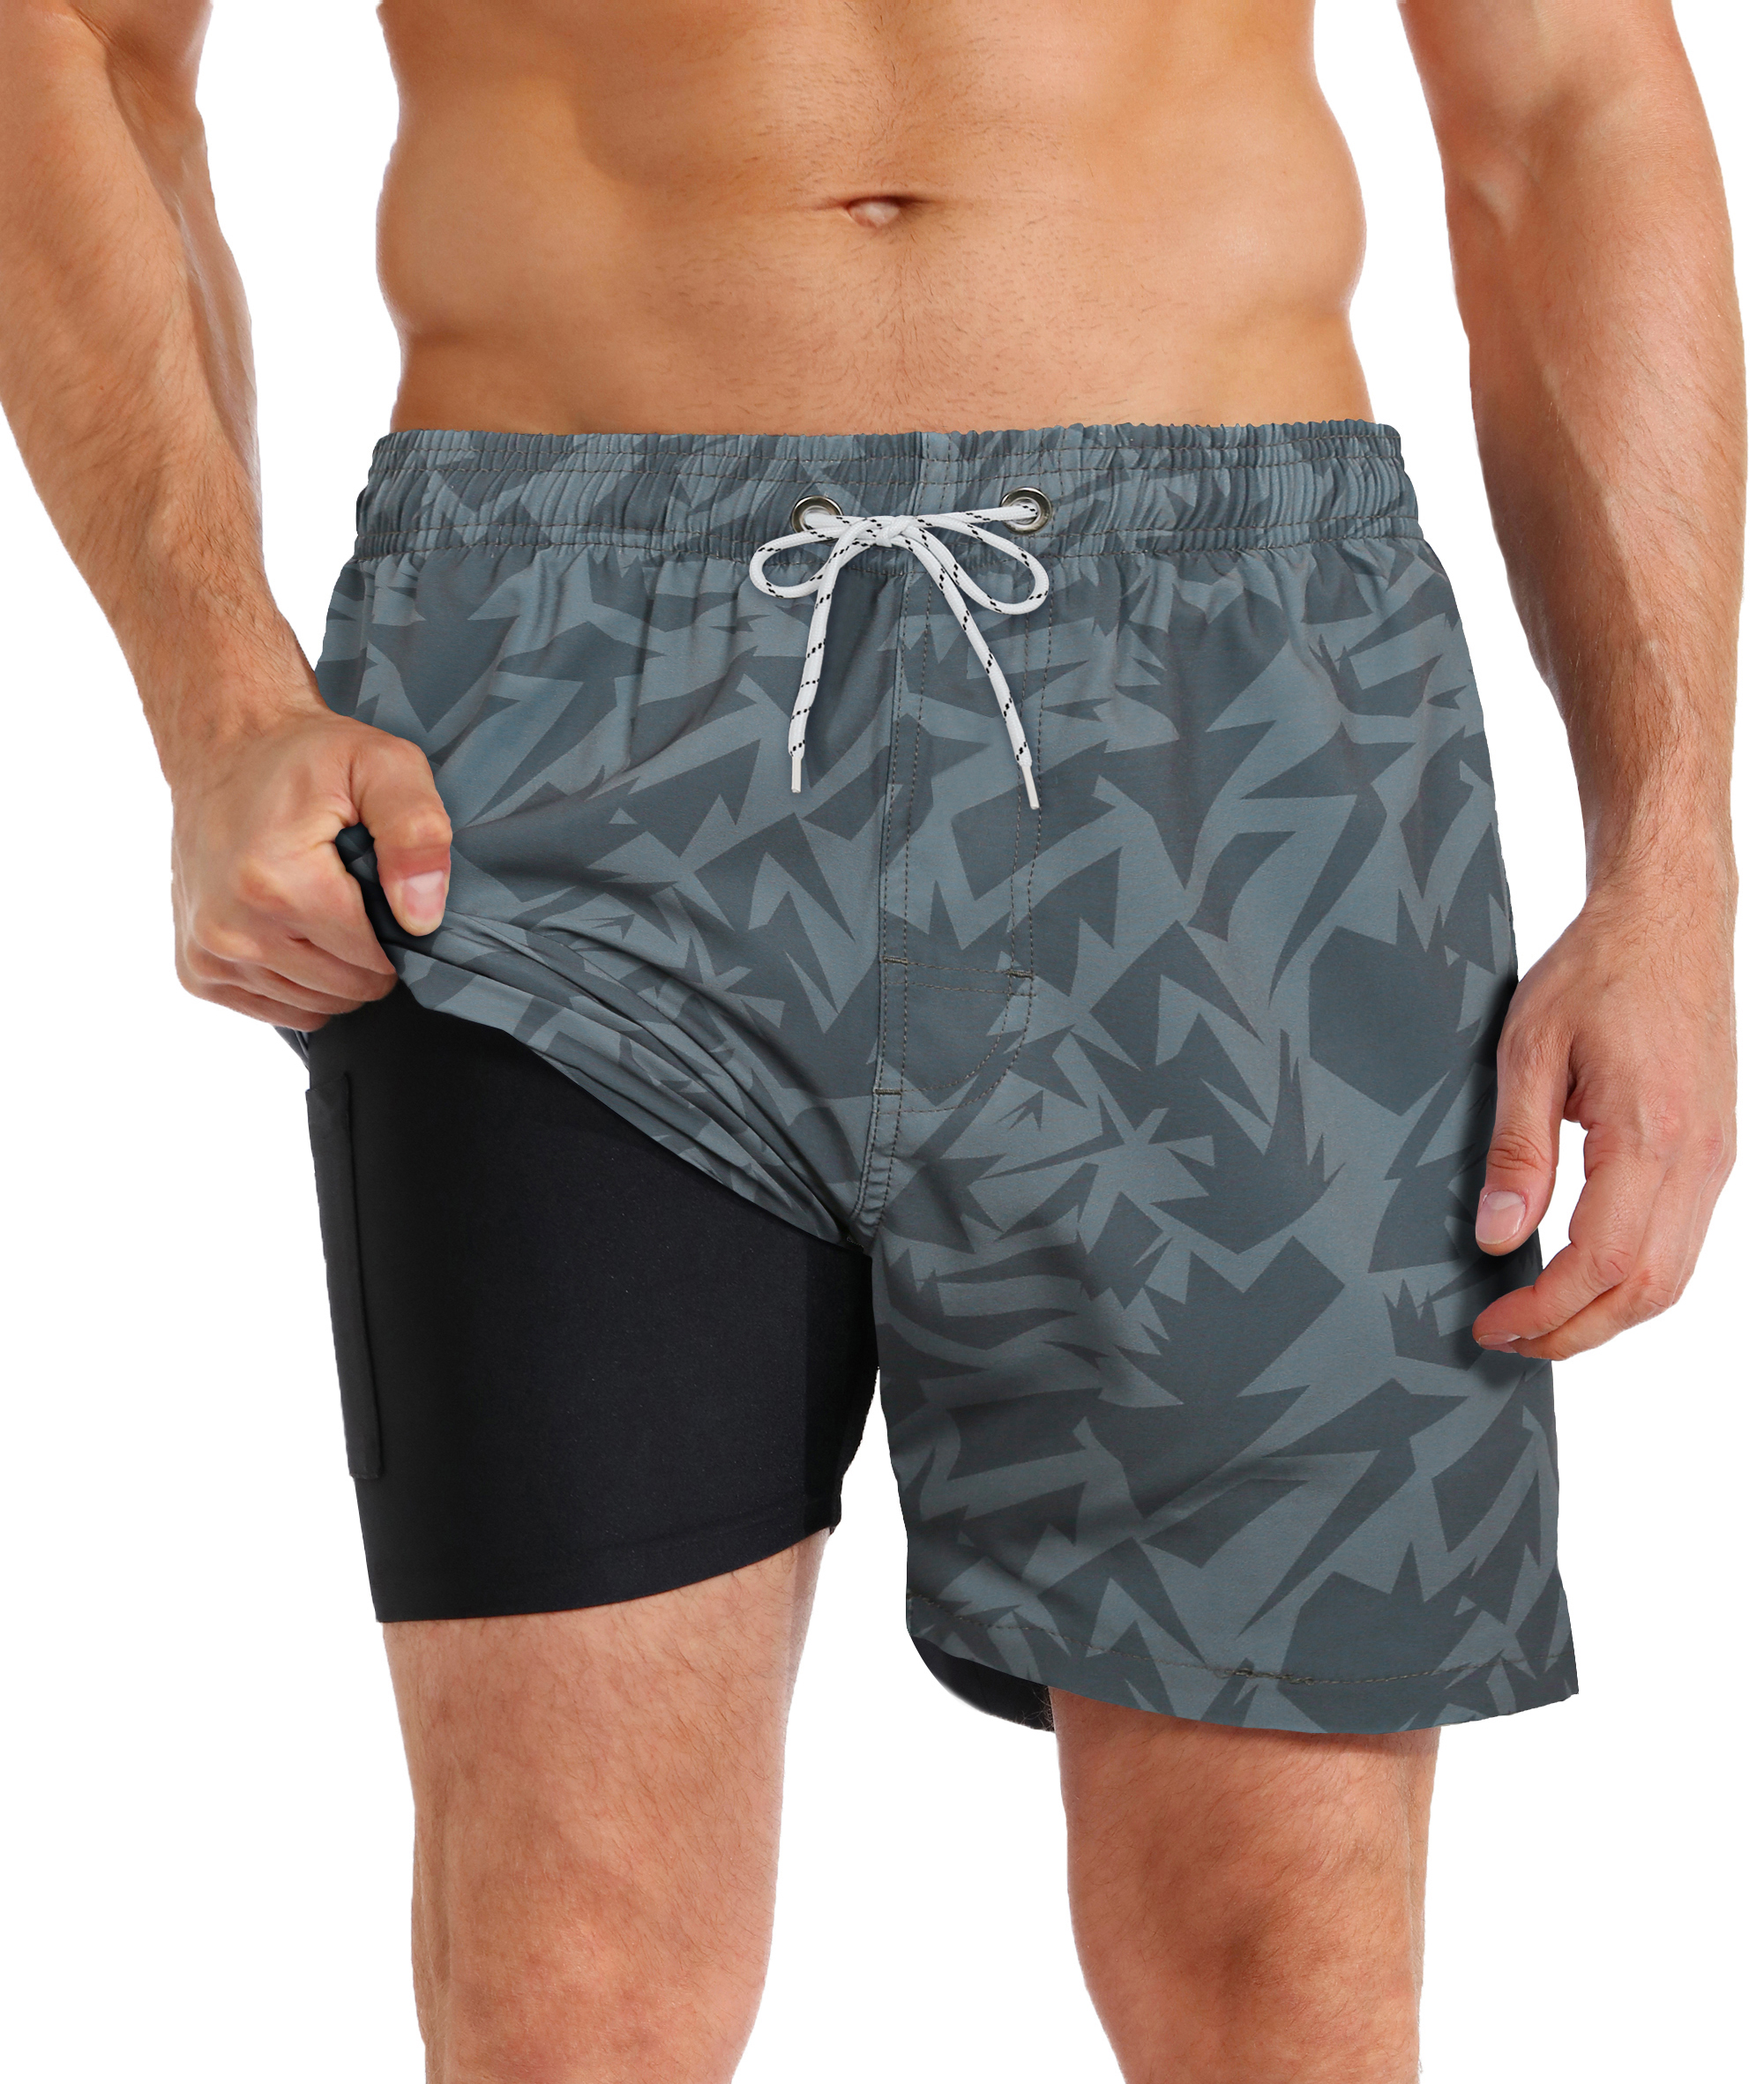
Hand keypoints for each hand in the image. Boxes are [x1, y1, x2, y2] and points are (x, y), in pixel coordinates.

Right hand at [169, 702, 452, 1031]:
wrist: (226, 746)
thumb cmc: (307, 757)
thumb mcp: (384, 766)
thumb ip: (416, 834)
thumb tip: (422, 918)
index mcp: (278, 885)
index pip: (372, 960)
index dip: (396, 931)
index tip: (382, 888)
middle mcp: (232, 929)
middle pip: (345, 989)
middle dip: (367, 953)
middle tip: (355, 895)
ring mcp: (209, 954)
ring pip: (315, 1006)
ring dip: (333, 969)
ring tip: (322, 907)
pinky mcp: (198, 969)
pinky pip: (277, 1009)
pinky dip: (298, 982)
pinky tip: (295, 931)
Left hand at [1471, 871, 1735, 1360]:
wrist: (1667, 920)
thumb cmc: (1598, 969)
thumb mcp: (1528, 1049)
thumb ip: (1515, 1150)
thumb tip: (1498, 1235)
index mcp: (1650, 1134)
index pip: (1602, 1260)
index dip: (1545, 1309)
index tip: (1494, 1325)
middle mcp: (1697, 1158)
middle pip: (1647, 1289)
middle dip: (1575, 1332)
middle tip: (1509, 1339)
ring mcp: (1715, 1159)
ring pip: (1673, 1276)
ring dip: (1606, 1314)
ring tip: (1539, 1320)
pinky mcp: (1715, 1152)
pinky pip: (1684, 1242)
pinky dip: (1635, 1279)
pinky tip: (1584, 1277)